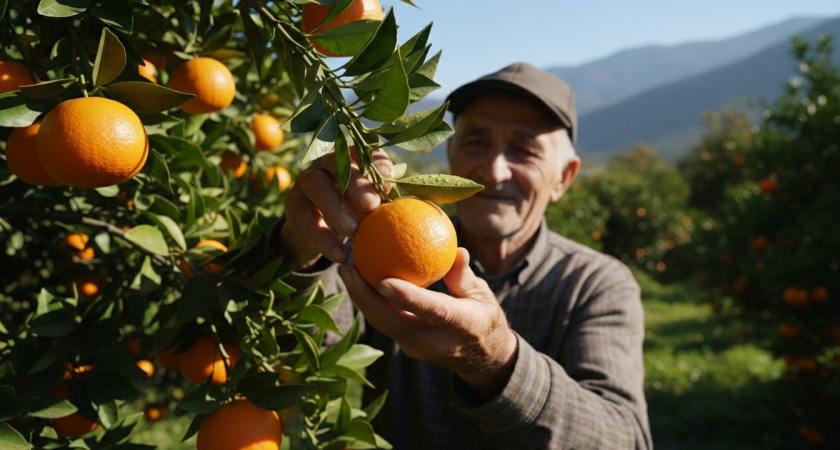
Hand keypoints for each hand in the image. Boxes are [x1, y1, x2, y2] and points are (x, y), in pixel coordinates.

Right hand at [278, 149, 393, 268]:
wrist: (317, 234)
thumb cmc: (355, 215)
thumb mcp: (370, 209)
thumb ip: (385, 203)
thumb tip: (411, 206)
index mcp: (351, 158)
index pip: (363, 152)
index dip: (375, 162)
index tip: (387, 178)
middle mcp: (327, 162)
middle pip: (339, 164)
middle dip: (356, 184)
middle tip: (370, 205)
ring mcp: (306, 179)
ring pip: (317, 185)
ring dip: (335, 207)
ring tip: (352, 230)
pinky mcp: (293, 202)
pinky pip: (306, 218)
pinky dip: (323, 237)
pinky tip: (340, 254)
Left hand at [338, 248, 517, 398]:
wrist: (483, 360)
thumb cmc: (484, 318)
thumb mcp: (483, 296)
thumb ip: (465, 275)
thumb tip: (455, 250)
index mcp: (463, 326)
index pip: (433, 312)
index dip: (407, 298)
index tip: (383, 280)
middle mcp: (436, 342)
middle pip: (393, 323)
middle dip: (365, 297)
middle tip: (347, 267)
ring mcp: (418, 348)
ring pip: (383, 324)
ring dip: (361, 298)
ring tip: (345, 268)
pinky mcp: (406, 346)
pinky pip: (385, 322)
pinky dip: (370, 301)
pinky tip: (357, 277)